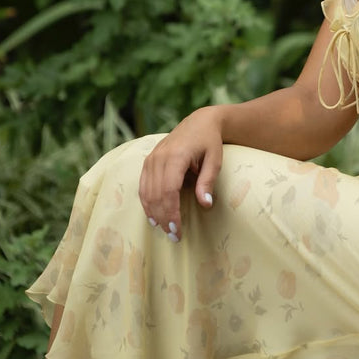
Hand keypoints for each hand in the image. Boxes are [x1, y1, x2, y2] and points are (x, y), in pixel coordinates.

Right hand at [138, 106, 221, 240]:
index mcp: (176, 155)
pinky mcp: (148, 161)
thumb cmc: (210, 142)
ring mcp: (151, 158)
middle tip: (174, 237)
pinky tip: (153, 217)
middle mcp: (159, 157)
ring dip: (154, 213)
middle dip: (163, 218)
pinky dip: (146, 203)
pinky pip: (142, 186)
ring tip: (164, 230)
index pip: (169, 190)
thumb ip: (208, 181)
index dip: (171, 213)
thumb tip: (205, 205)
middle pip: (156, 194)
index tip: (177, 231)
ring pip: (146, 192)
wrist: (200, 122)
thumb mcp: (215, 160)